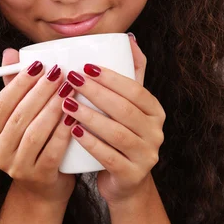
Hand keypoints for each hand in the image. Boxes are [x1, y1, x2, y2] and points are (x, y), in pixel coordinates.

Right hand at [0, 49, 75, 206]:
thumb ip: (12, 86)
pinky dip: (64, 131)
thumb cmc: (30, 143)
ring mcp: (16, 168)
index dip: (19, 82)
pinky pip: (52, 150)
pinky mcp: (39, 177)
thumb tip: (10, 52)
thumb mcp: (17, 116)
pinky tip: (75, 115)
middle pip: (19, 116)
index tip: (39, 64)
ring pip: (35, 132)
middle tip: (59, 72)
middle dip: (40, 91)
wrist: (42, 188)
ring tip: (69, 89)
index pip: (1, 104)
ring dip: (53, 108)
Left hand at [61, 35, 165, 206]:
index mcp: (155, 112)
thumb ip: (132, 74)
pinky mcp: (132, 176)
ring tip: (67, 104)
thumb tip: (128, 40)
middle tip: (70, 81)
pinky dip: (91, 143)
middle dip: (96, 93)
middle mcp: (156, 133)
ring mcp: (147, 156)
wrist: (126, 183)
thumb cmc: (122, 136)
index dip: (111, 77)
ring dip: (90, 116)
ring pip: (117, 133)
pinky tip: (73, 131)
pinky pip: (110, 158)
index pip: (136, 90)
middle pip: (125, 110)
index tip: (85, 66)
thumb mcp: (130, 106)